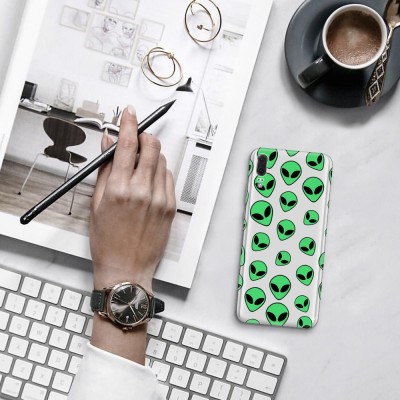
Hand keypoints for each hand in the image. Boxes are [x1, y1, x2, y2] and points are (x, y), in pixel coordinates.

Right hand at [89, 105, 175, 291]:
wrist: (127, 268)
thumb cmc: (108, 242)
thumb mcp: (96, 204)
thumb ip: (104, 170)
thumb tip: (108, 145)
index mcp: (119, 188)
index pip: (128, 144)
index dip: (129, 123)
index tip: (130, 114)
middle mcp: (142, 191)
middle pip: (151, 146)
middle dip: (144, 137)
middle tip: (136, 141)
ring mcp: (160, 198)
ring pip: (162, 160)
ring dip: (151, 156)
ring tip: (139, 169)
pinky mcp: (170, 207)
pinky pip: (169, 178)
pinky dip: (159, 173)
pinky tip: (148, 184)